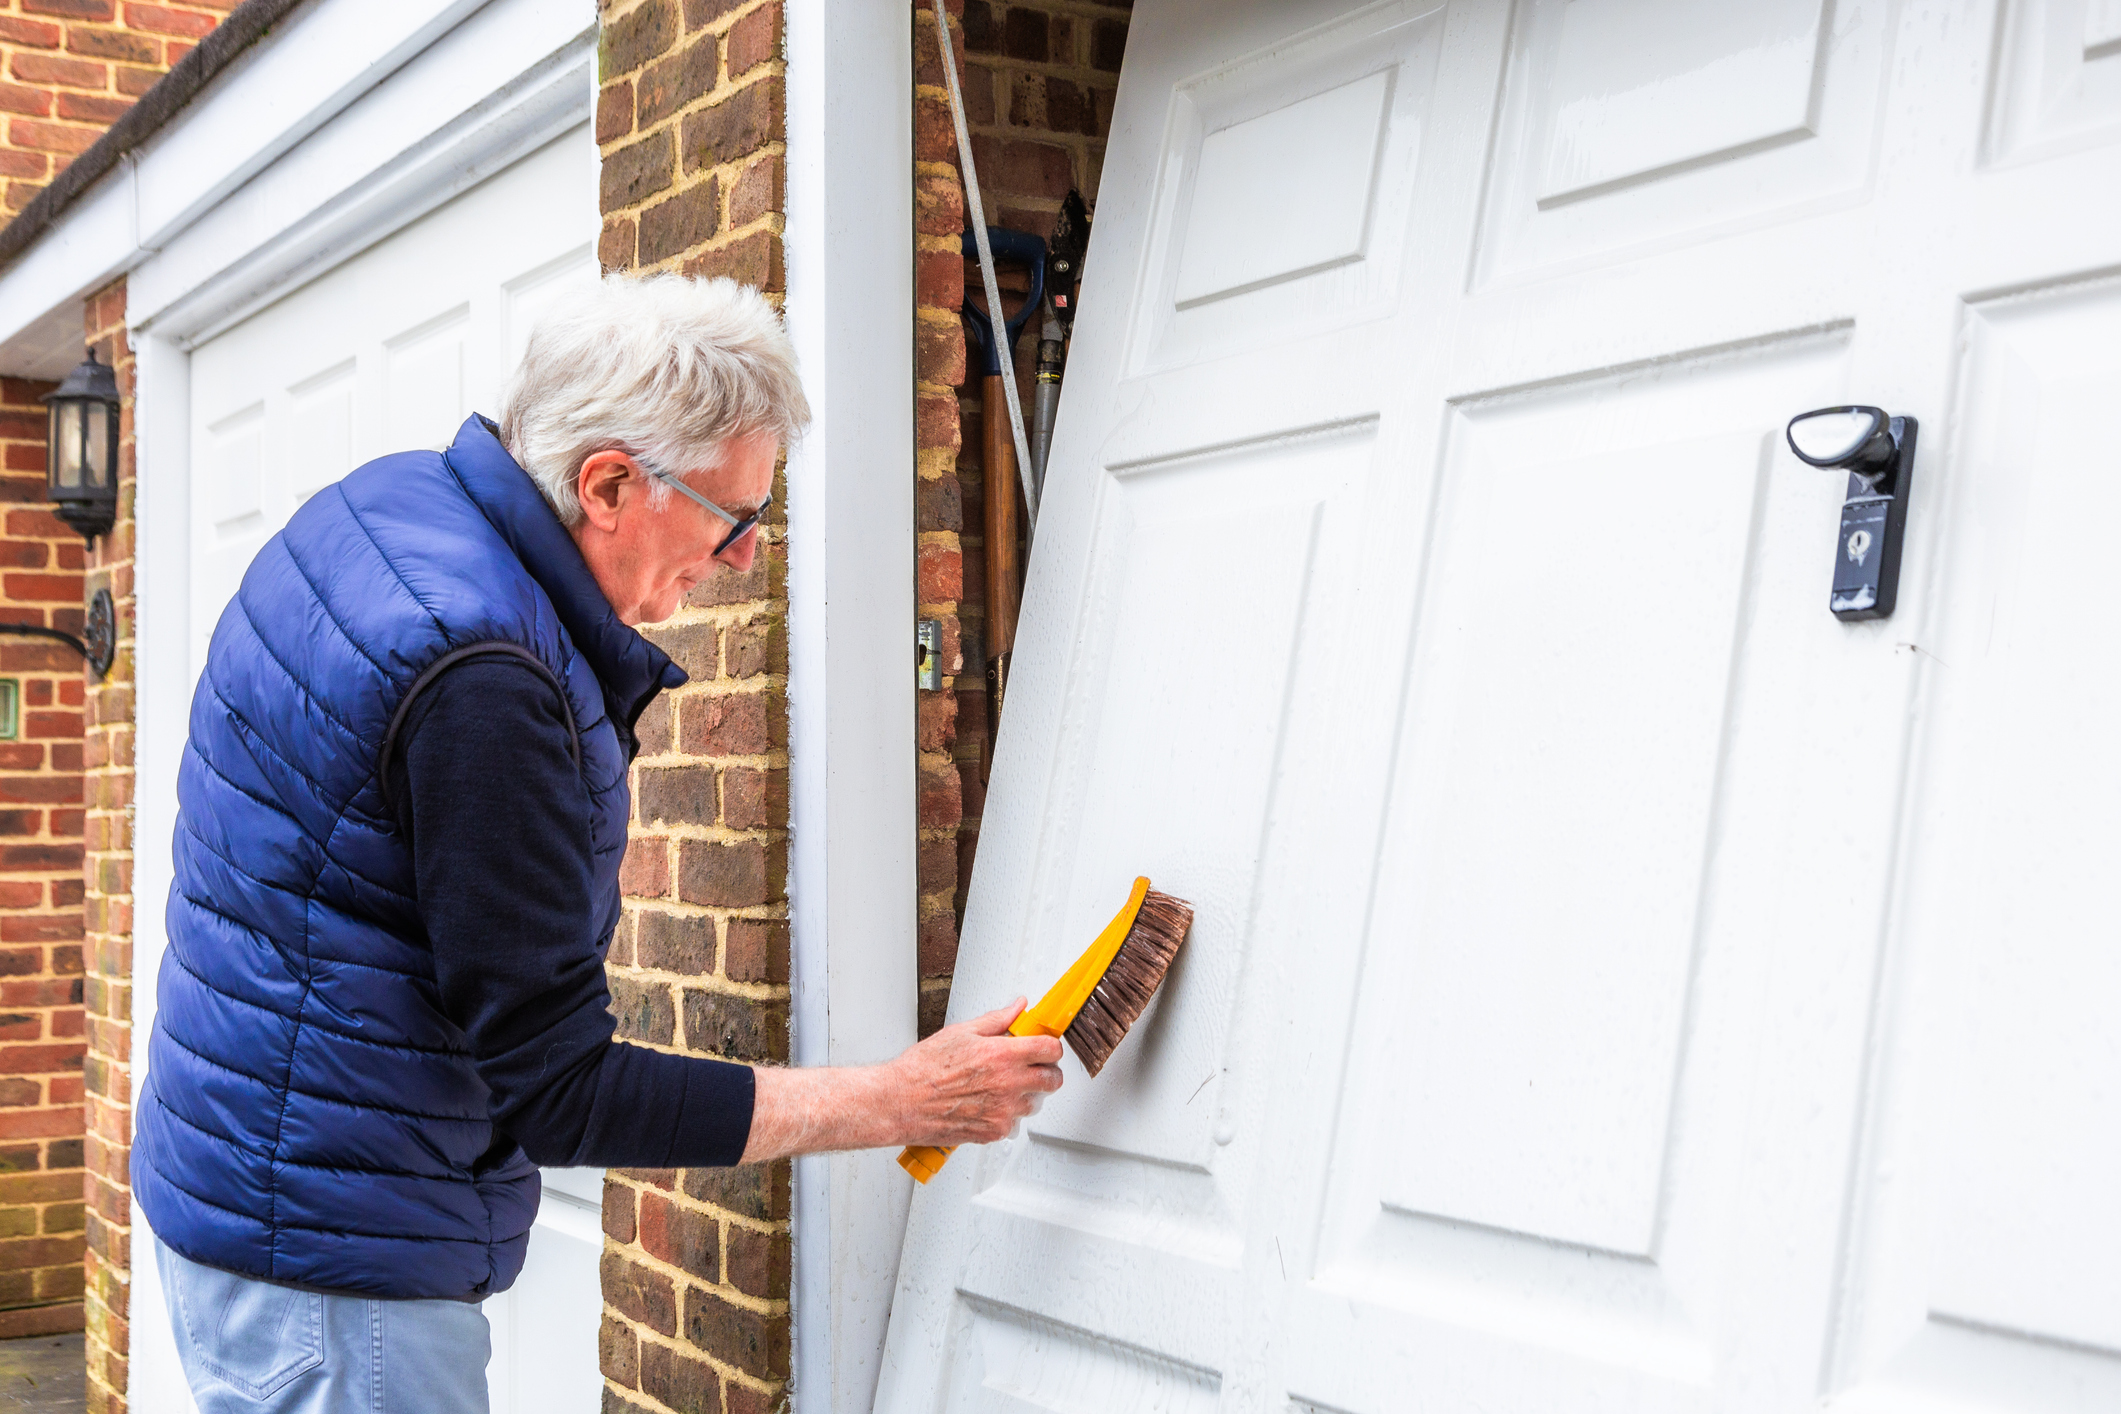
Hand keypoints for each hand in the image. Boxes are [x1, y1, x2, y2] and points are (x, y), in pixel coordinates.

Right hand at [884, 999, 1063, 1146]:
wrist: (900, 1102)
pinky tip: (986, 1104)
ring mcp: (1002, 1111)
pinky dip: (1005, 1115)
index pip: (1050, 1050)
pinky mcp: (993, 1132)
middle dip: (1046, 1072)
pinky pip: (1013, 1123)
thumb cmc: (922, 1069)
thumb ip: (997, 1020)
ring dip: (1024, 1094)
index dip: (1051, 1047)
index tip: (1044, 1046)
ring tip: (999, 1086)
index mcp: (1001, 1055)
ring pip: (1034, 1103)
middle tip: (1031, 1066)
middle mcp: (1007, 1084)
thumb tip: (1017, 1008)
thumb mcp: (961, 1033)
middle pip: (1052, 1080)